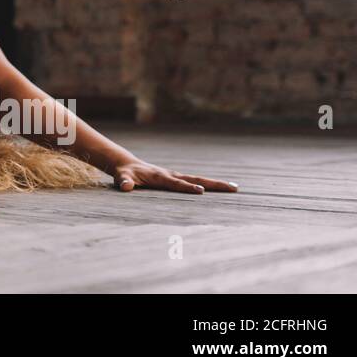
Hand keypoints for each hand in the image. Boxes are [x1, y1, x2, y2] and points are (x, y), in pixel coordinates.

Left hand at [111, 160, 237, 194]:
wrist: (128, 165)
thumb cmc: (125, 174)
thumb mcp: (122, 178)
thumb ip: (124, 182)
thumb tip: (126, 186)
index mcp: (159, 177)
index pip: (175, 184)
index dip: (187, 187)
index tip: (201, 191)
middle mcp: (171, 175)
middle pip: (195, 179)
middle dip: (213, 184)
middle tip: (232, 188)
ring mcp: (176, 176)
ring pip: (199, 179)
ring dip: (216, 184)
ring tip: (235, 188)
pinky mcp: (178, 178)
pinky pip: (196, 181)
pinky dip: (210, 185)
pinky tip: (223, 189)